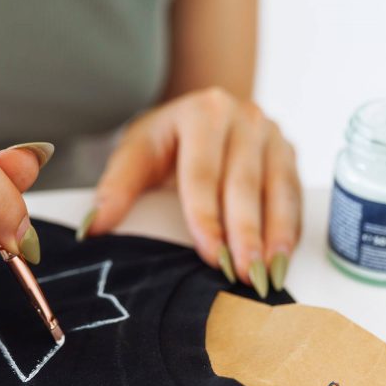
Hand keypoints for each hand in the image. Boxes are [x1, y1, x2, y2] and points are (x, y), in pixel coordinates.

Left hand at [79, 88, 301, 296]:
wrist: (202, 110)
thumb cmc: (166, 138)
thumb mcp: (136, 152)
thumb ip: (116, 189)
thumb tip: (92, 230)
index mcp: (201, 113)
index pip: (202, 174)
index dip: (207, 218)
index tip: (210, 256)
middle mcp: (242, 117)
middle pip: (243, 184)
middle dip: (245, 235)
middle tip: (244, 276)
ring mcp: (270, 133)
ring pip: (276, 190)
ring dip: (274, 237)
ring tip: (268, 276)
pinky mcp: (288, 152)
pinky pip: (293, 195)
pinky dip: (289, 229)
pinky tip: (282, 259)